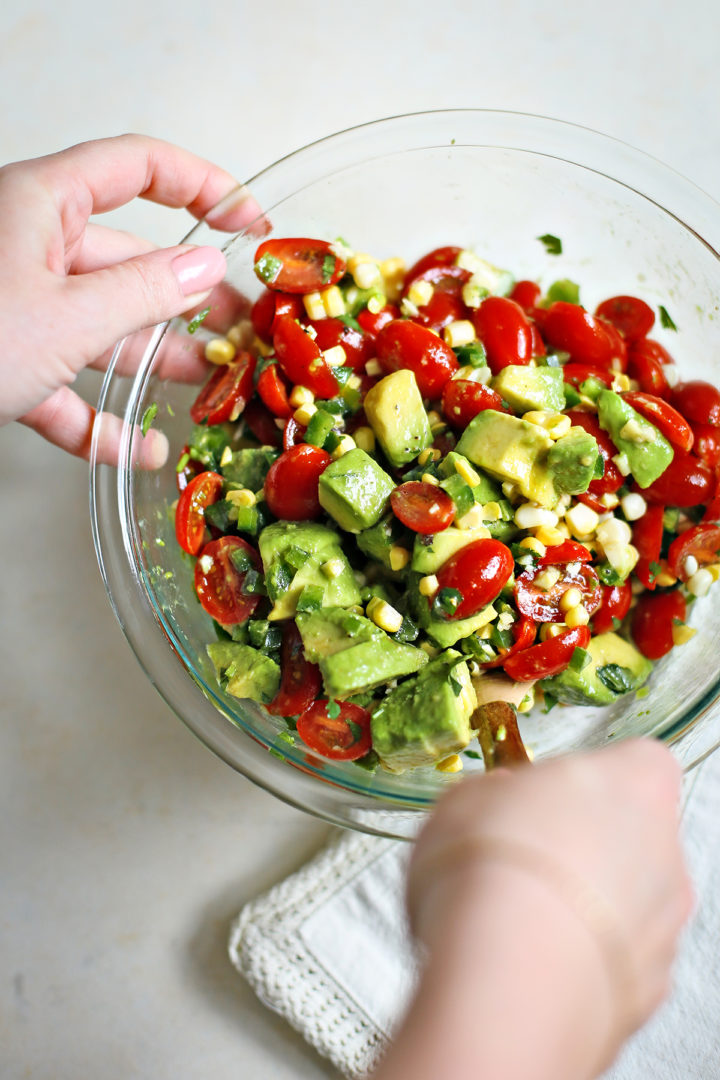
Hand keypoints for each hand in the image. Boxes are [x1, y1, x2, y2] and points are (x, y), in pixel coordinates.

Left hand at [0, 135, 255, 462]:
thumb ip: (145, 292)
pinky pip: (64, 384)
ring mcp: (19, 305)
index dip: (203, 186)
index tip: (249, 223)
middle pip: (131, 261)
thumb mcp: (68, 317)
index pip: (139, 168)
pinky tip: (138, 449)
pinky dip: (99, 420)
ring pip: (103, 328)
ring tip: (211, 391)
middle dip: (191, 302)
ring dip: (155, 365)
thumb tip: (204, 267)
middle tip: (243, 331)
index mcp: (44, 204)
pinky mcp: (5, 360)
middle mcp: (33, 247)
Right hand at [377, 741, 691, 1079]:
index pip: (635, 763)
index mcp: (634, 781)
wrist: (507, 982)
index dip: (586, 779)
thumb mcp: (464, 800)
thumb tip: (495, 802)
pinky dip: (579, 963)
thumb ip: (496, 795)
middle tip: (518, 860)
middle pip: (631, 836)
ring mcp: (664, 925)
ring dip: (579, 909)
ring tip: (512, 923)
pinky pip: (612, 964)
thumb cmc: (490, 872)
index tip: (541, 795)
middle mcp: (665, 850)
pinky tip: (526, 965)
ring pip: (626, 904)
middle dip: (581, 847)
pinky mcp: (649, 992)